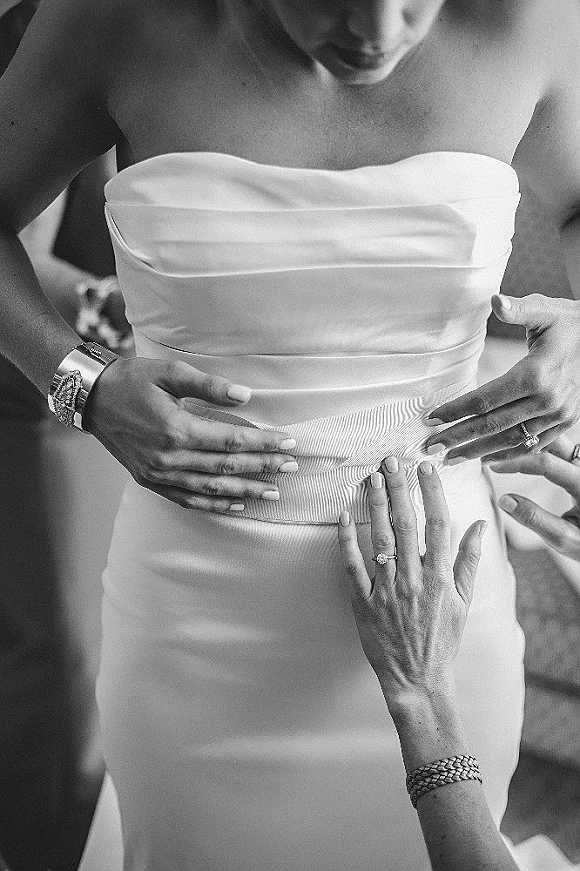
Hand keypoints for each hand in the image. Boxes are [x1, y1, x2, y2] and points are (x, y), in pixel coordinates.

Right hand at [83, 356, 297, 511]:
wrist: (92, 399)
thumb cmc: (132, 380)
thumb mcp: (170, 372)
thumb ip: (209, 385)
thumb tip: (246, 395)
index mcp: (177, 429)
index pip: (232, 441)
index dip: (264, 443)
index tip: (289, 442)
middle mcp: (169, 457)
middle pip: (227, 468)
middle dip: (264, 467)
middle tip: (293, 467)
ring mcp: (159, 474)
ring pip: (211, 489)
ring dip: (246, 491)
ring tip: (274, 492)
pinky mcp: (151, 481)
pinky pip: (188, 499)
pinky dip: (215, 505)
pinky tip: (237, 505)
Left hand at [337, 458, 485, 705]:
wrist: (417, 679)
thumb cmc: (442, 639)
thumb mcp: (463, 602)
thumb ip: (468, 561)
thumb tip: (478, 524)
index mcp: (441, 577)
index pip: (438, 524)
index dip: (432, 492)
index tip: (425, 467)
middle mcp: (414, 580)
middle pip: (406, 524)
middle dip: (399, 489)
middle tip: (392, 461)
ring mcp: (387, 590)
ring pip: (379, 539)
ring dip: (375, 505)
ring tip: (371, 478)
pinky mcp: (363, 602)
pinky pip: (352, 566)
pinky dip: (347, 540)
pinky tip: (344, 515)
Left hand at [424, 294, 579, 463]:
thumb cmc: (567, 322)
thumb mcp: (544, 309)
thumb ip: (518, 309)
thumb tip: (496, 300)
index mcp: (536, 375)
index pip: (485, 400)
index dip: (456, 410)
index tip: (432, 418)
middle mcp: (547, 400)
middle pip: (493, 425)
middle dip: (459, 437)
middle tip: (432, 447)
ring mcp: (558, 415)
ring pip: (511, 440)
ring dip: (479, 451)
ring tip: (452, 458)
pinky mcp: (565, 422)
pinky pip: (534, 445)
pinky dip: (510, 455)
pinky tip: (486, 459)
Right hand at [490, 435, 579, 559]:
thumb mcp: (564, 539)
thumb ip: (536, 520)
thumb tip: (505, 500)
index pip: (546, 463)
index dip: (516, 462)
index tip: (493, 466)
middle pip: (552, 440)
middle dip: (521, 442)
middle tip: (494, 449)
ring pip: (555, 439)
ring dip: (528, 441)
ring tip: (503, 448)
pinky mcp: (578, 465)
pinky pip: (557, 447)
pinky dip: (536, 445)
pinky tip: (518, 451)